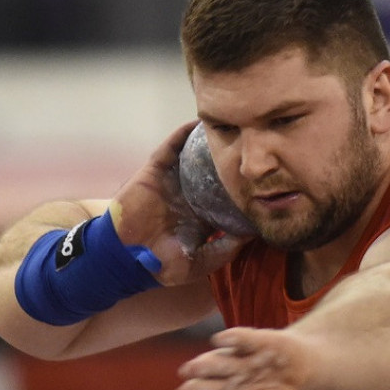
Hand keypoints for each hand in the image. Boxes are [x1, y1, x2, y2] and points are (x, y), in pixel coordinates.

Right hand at [110, 121, 251, 285]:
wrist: (125, 257)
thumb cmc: (161, 265)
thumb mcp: (200, 264)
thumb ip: (226, 249)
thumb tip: (252, 233)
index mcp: (202, 216)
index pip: (226, 196)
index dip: (242, 186)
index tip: (263, 177)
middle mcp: (190, 195)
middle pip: (213, 171)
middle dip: (229, 158)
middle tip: (251, 142)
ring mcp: (172, 181)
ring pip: (194, 155)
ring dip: (207, 142)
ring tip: (229, 126)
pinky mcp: (156, 171)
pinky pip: (170, 147)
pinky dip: (182, 134)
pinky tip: (198, 124)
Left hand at [170, 327, 308, 389]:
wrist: (295, 373)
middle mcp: (219, 379)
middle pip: (205, 385)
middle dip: (196, 389)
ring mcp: (234, 360)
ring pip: (217, 363)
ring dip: (205, 365)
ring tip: (192, 368)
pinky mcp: (250, 342)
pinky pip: (241, 339)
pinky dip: (232, 339)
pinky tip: (218, 340)